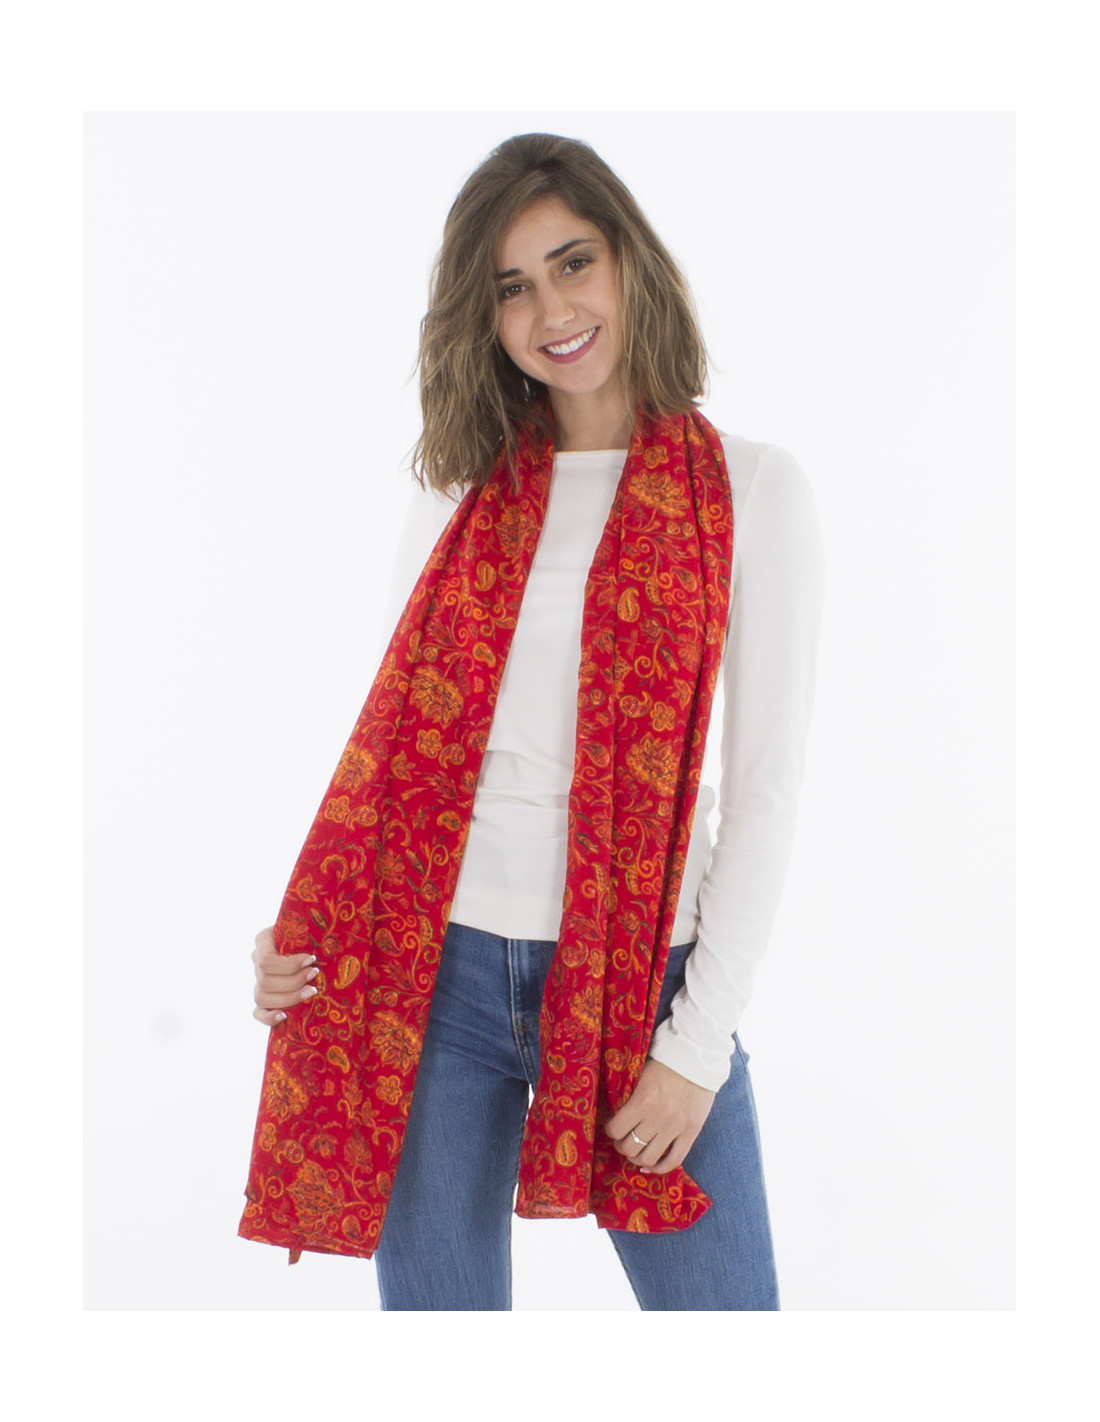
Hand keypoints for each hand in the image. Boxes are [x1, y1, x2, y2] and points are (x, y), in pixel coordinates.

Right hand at [251, 926, 318, 1025]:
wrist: (311, 940)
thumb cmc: (312, 930)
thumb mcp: (307, 926)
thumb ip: (308, 929)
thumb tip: (315, 946)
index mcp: (263, 940)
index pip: (266, 960)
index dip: (289, 965)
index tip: (312, 960)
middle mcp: (257, 960)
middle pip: (265, 981)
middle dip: (294, 981)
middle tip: (315, 974)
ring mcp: (258, 980)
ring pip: (262, 997)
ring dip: (289, 998)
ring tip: (312, 991)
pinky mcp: (264, 998)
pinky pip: (258, 1012)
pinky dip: (268, 1017)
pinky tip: (284, 1016)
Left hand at [604, 1058, 716, 1174]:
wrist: (698, 1059)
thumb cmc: (666, 1063)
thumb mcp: (641, 1075)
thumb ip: (630, 1096)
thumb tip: (616, 1115)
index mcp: (643, 1100)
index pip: (616, 1129)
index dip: (611, 1130)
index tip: (613, 1127)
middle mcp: (658, 1117)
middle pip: (630, 1147)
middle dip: (622, 1146)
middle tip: (623, 1140)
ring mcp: (676, 1127)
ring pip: (649, 1158)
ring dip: (637, 1158)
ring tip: (636, 1151)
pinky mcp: (692, 1132)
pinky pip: (674, 1160)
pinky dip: (660, 1168)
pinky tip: (652, 1165)